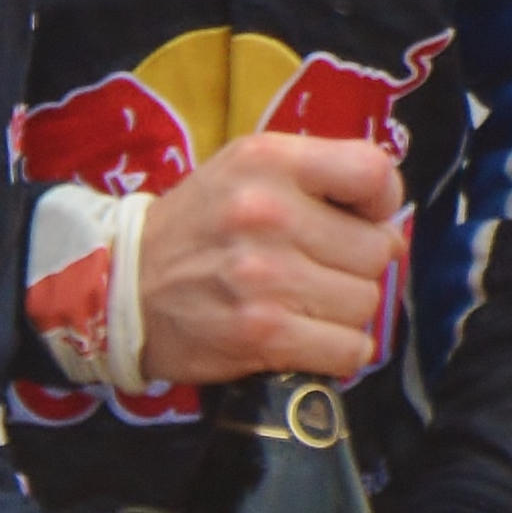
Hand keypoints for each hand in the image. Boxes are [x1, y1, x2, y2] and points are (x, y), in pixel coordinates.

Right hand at [133, 134, 405, 385]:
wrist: (121, 287)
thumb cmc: (197, 228)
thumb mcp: (245, 169)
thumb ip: (316, 176)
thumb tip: (390, 224)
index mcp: (268, 161)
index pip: (373, 173)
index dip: (382, 202)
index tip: (361, 219)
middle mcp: (267, 212)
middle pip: (376, 250)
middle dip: (357, 266)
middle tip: (318, 269)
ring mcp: (265, 277)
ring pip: (364, 303)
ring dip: (343, 311)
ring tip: (303, 302)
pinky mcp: (262, 334)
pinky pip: (348, 349)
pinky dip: (338, 351)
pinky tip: (308, 339)